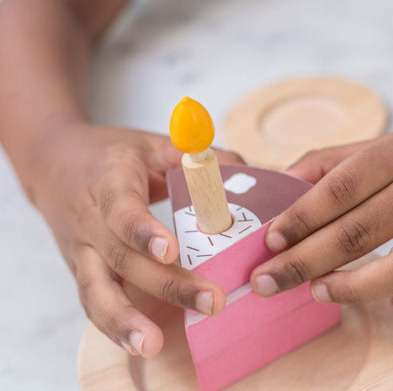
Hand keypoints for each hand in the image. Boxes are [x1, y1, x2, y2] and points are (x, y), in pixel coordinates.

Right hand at [30, 122, 242, 355]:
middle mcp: (90, 219)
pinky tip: (139, 342)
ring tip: (153, 344)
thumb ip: (192, 156)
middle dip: (166, 284)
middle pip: (121, 258)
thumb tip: (242, 168)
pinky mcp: (81, 268)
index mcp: (108, 180)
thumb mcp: (149, 144)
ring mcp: (81, 248)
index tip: (171, 250)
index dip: (143, 230)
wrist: (54, 165)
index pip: (121, 208)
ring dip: (124, 321)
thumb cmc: (109, 155)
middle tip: (211, 301)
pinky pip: (93, 300)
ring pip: (95, 289)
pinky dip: (112, 325)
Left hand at [251, 125, 392, 320]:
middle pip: (360, 232)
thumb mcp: (375, 145)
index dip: (302, 217)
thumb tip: (280, 183)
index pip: (341, 188)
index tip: (271, 241)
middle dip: (306, 261)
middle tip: (267, 281)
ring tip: (318, 292)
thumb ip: (326, 162)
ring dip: (356, 288)